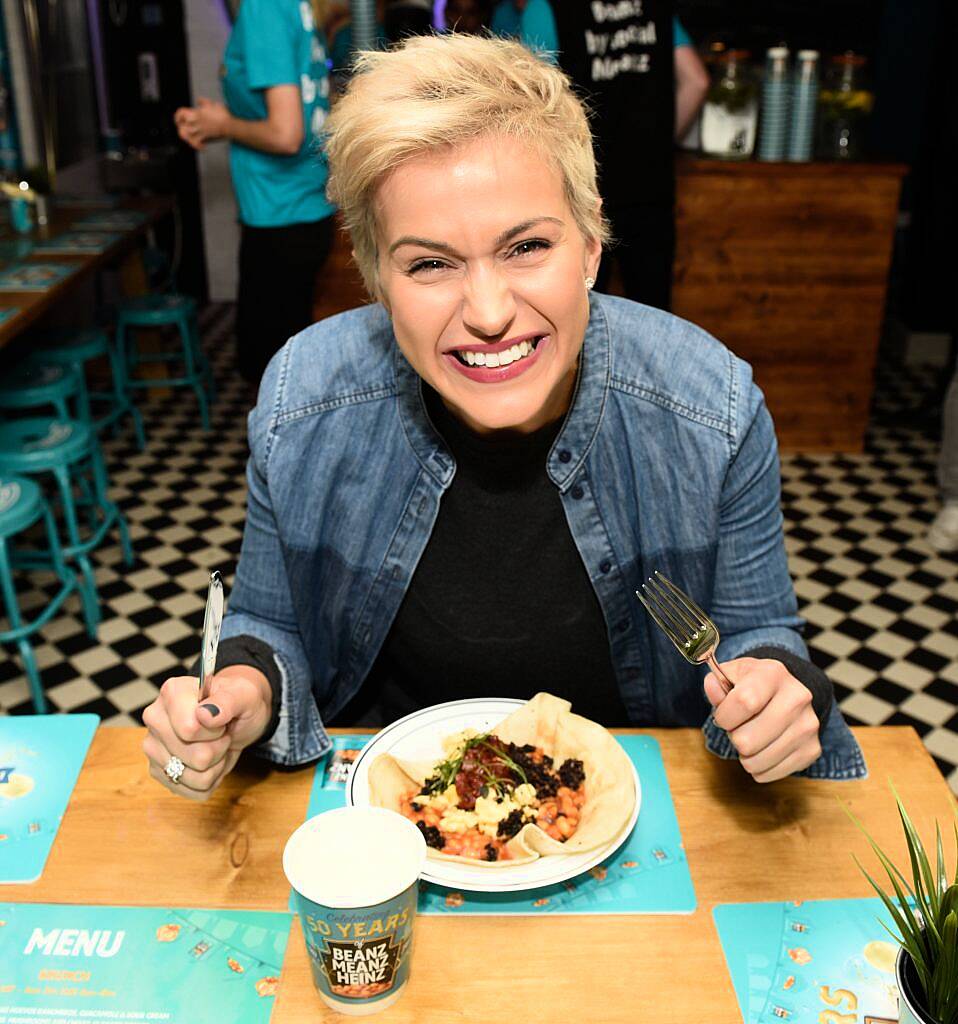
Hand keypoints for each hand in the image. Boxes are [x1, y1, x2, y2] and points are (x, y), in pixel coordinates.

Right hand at [142, 668, 271, 800]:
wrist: (236, 718)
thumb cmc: (239, 702)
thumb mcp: (244, 695)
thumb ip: (226, 701)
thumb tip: (204, 715)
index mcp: (172, 693)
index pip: (189, 730)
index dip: (215, 731)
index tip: (220, 720)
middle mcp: (155, 719)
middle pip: (196, 757)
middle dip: (219, 749)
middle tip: (221, 733)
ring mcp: (153, 747)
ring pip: (195, 778)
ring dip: (216, 766)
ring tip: (216, 746)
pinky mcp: (158, 772)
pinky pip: (193, 791)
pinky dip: (210, 780)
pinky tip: (210, 761)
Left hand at [173, 98, 230, 149]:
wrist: (229, 125)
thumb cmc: (222, 114)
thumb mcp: (213, 104)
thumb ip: (204, 102)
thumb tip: (199, 101)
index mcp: (196, 113)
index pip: (181, 113)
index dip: (177, 116)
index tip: (178, 119)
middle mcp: (195, 122)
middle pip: (181, 126)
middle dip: (181, 127)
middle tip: (182, 129)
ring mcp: (199, 131)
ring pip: (186, 135)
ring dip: (187, 137)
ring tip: (190, 139)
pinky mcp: (205, 138)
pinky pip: (196, 143)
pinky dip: (198, 146)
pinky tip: (202, 146)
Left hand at [704, 657, 821, 782]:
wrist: (786, 692)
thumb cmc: (752, 685)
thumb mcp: (731, 675)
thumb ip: (715, 683)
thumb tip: (713, 691)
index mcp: (773, 674)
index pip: (744, 702)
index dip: (724, 717)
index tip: (723, 717)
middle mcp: (797, 698)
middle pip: (748, 740)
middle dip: (734, 737)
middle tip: (740, 727)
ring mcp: (808, 726)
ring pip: (757, 761)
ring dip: (745, 755)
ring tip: (752, 736)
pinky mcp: (812, 750)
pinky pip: (770, 774)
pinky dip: (760, 767)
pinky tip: (763, 749)